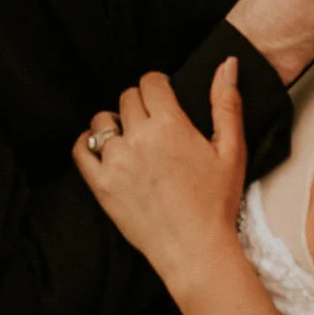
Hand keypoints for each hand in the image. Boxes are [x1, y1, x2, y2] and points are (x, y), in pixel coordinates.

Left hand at [74, 61, 247, 290]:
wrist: (195, 250)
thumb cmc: (216, 203)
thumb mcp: (231, 150)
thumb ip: (226, 103)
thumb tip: (226, 64)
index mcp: (170, 125)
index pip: (151, 82)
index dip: (159, 86)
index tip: (164, 98)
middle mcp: (138, 138)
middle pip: (127, 98)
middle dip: (141, 104)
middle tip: (154, 123)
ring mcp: (116, 162)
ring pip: (103, 120)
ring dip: (116, 123)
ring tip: (132, 139)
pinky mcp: (101, 185)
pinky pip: (81, 150)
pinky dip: (89, 143)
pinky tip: (103, 148)